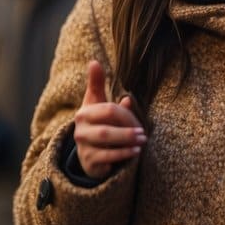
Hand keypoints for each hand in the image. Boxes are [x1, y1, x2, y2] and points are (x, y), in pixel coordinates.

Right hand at [74, 61, 144, 179]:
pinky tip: (134, 153)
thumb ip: (96, 84)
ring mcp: (83, 146)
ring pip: (105, 143)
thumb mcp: (96, 103)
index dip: (127, 116)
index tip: (139, 122)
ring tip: (141, 144)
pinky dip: (122, 155)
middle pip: (106, 129)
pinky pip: (106, 158)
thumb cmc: (96, 122)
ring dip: (126, 143)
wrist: (88, 153)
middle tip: (144, 135)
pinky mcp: (88, 162)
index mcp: (84, 113)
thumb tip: (94, 62)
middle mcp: (80, 129)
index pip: (109, 110)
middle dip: (127, 131)